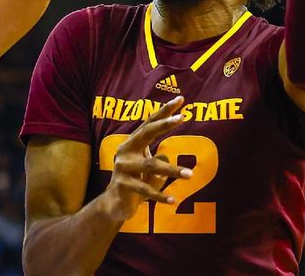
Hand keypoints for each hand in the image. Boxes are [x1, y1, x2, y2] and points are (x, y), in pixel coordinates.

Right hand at [101, 96, 191, 221]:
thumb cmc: (136, 181)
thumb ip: (157, 156)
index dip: (164, 111)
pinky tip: (173, 200)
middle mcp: (125, 151)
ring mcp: (123, 168)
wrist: (114, 204)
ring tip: (190, 174)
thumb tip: (167, 153)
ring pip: (151, 165)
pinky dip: (160, 195)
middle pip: (146, 133)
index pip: (150, 123)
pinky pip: (145, 190)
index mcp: (132, 143)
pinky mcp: (123, 185)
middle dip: (164, 124)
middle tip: (182, 117)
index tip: (180, 100)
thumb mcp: (148, 167)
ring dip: (172, 170)